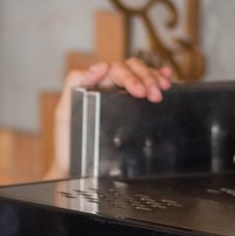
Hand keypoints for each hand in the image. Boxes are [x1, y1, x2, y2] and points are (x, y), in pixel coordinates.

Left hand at [46, 58, 176, 179]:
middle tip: (156, 95)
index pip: (117, 70)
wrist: (77, 169)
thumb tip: (100, 66)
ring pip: (143, 75)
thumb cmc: (69, 143)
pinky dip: (160, 78)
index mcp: (96, 85)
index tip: (140, 91)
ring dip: (155, 78)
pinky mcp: (135, 109)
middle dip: (147, 78)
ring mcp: (123, 97)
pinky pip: (148, 86)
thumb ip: (74, 84)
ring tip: (165, 88)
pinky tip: (170, 79)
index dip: (131, 77)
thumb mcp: (64, 112)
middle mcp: (111, 87)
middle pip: (133, 70)